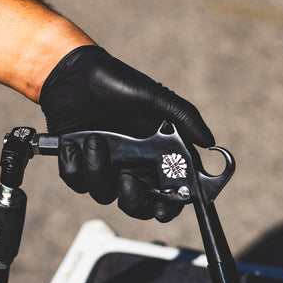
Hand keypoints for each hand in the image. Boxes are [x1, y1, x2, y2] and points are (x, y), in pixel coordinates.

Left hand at [39, 45, 213, 220]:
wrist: (73, 74)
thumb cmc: (117, 83)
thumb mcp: (155, 98)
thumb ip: (185, 118)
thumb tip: (209, 141)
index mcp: (154, 155)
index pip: (167, 194)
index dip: (166, 206)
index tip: (161, 207)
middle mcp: (131, 165)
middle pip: (136, 205)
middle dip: (131, 199)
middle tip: (126, 180)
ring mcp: (104, 166)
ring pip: (103, 193)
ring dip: (97, 169)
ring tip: (94, 139)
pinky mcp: (78, 163)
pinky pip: (75, 181)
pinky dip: (72, 165)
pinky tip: (72, 143)